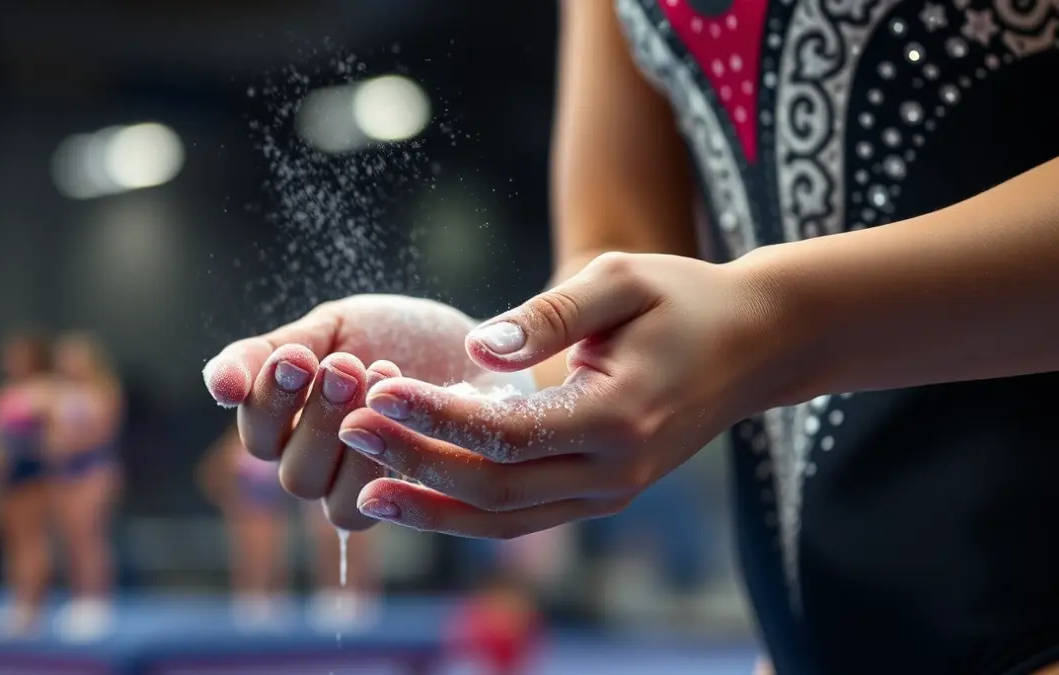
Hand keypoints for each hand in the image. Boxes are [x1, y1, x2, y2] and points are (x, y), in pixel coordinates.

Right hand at [202, 295, 486, 529]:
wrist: (470, 350)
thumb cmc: (392, 335)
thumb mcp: (331, 329)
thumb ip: (270, 354)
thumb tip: (216, 385)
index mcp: (282, 420)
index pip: (253, 423)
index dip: (267, 397)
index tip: (297, 358)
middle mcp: (306, 462)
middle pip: (287, 465)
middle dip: (315, 414)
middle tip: (345, 367)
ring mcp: (346, 489)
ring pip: (321, 493)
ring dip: (347, 440)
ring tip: (379, 380)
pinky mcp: (392, 503)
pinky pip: (368, 506)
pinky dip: (380, 466)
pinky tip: (404, 418)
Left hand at [337, 252, 789, 537]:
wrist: (755, 344)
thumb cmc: (685, 299)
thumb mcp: (621, 279)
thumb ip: (547, 315)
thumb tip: (474, 349)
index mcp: (615, 417)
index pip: (502, 432)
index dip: (431, 418)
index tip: (375, 395)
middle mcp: (613, 471)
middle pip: (493, 488)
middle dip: (414, 463)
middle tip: (349, 433)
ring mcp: (611, 492)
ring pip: (505, 520)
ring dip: (433, 506)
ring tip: (366, 492)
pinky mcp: (604, 493)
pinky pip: (525, 517)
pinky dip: (469, 512)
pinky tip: (423, 495)